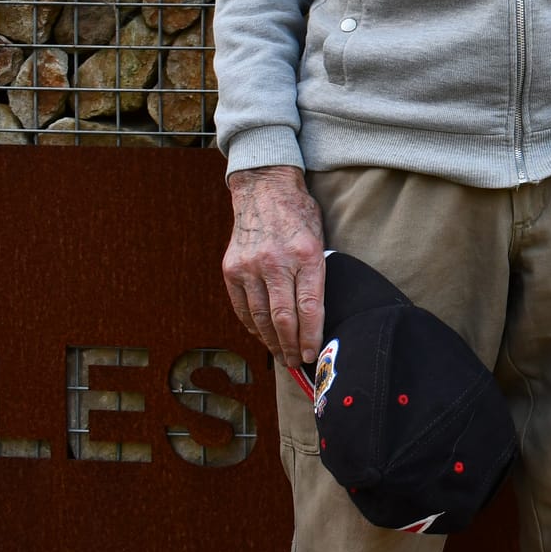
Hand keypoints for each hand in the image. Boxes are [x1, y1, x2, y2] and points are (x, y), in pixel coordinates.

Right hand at [223, 165, 326, 364]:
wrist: (264, 189)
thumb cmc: (299, 216)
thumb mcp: (319, 239)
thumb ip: (317, 274)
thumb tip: (318, 318)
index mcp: (305, 254)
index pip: (310, 307)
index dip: (311, 336)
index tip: (313, 353)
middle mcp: (276, 261)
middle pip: (283, 317)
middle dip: (291, 345)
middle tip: (297, 361)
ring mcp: (250, 266)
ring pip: (260, 317)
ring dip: (272, 341)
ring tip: (281, 355)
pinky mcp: (232, 269)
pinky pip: (242, 307)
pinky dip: (253, 326)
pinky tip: (262, 336)